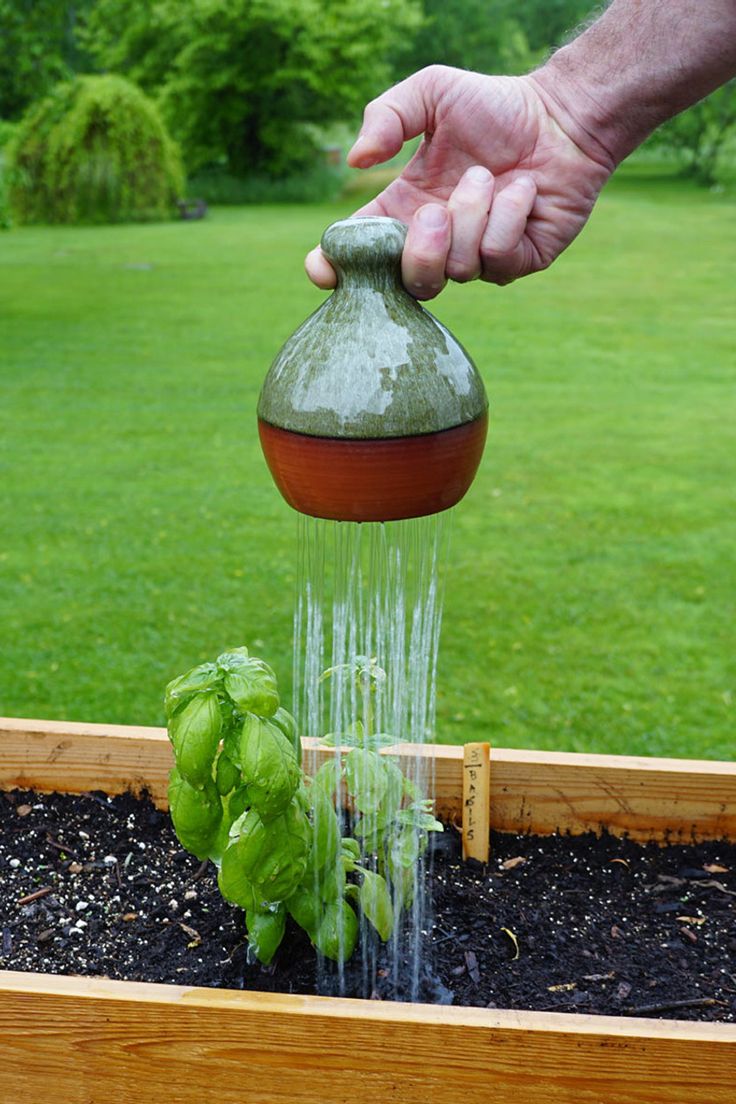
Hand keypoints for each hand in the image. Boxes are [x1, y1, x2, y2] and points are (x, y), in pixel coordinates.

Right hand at [306, 65, 613, 299]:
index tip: (324, 268)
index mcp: (406, 212)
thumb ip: (387, 114)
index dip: (335, 269)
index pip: (360, 255)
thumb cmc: (496, 106)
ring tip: (491, 176)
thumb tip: (355, 160)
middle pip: (409, 284)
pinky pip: (496, 258)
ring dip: (472, 213)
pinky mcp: (517, 264)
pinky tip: (524, 189)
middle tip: (435, 209)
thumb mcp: (432, 93)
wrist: (562, 116)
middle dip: (419, 250)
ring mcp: (477, 260)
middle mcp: (438, 243)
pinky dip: (508, 215)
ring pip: (456, 268)